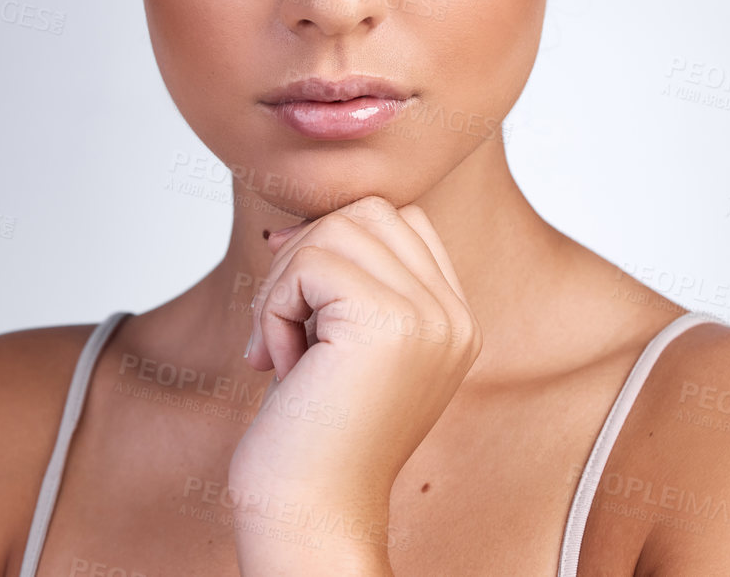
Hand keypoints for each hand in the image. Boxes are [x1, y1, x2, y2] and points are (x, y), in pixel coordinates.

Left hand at [228, 196, 481, 573]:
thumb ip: (342, 283)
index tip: (295, 303)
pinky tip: (279, 366)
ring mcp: (430, 318)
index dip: (335, 244)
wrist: (309, 517)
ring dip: (286, 284)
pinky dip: (275, 308)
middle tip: (281, 330)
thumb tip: (289, 226)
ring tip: (282, 350)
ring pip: (337, 228)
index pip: (399, 221)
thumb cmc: (309, 441)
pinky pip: (310, 263)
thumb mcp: (337, 346)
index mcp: (453, 322)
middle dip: (305, 257)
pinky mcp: (390, 323)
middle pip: (368, 212)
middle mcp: (454, 316)